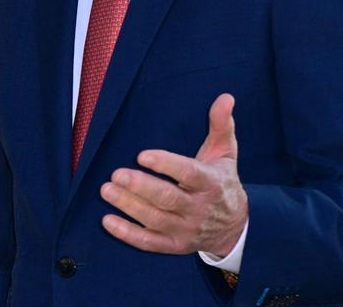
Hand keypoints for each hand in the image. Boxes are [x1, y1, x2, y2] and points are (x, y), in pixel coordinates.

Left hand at [100, 93, 247, 257]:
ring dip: (129, 206)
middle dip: (141, 187)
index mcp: (211, 183)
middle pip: (168, 199)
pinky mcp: (175, 245)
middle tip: (116, 173)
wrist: (236, 228)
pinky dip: (128, 235)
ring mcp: (186, 229)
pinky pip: (150, 243)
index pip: (188, 174)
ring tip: (107, 189)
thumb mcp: (225, 154)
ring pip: (156, 220)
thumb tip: (225, 97)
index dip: (166, 165)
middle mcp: (198, 209)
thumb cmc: (223, 183)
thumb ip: (221, 125)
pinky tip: (108, 221)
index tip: (142, 155)